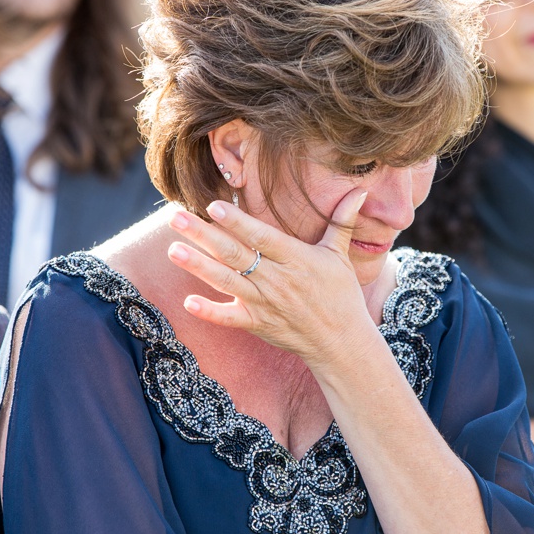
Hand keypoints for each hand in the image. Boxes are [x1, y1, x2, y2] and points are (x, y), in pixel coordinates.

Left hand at [166, 188, 377, 368]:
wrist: (341, 342)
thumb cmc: (341, 295)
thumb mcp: (341, 256)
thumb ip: (343, 221)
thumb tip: (360, 191)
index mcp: (296, 259)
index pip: (262, 237)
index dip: (238, 222)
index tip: (214, 206)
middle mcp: (277, 280)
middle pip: (236, 254)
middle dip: (204, 236)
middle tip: (176, 218)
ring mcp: (265, 304)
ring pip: (227, 282)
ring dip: (199, 267)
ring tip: (173, 250)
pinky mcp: (257, 324)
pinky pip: (230, 319)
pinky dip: (210, 312)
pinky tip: (187, 302)